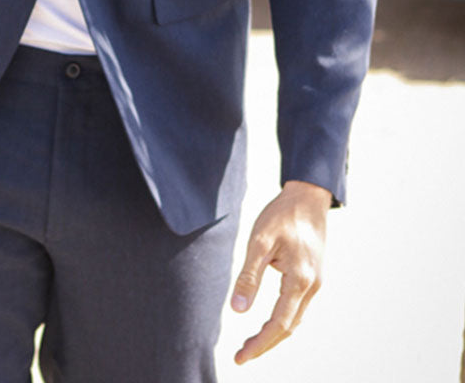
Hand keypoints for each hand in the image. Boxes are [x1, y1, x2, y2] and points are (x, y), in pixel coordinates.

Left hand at [230, 179, 330, 363]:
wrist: (309, 195)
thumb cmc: (282, 214)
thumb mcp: (260, 241)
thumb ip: (249, 276)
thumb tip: (237, 310)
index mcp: (299, 279)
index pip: (278, 323)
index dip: (260, 344)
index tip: (241, 358)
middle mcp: (312, 286)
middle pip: (289, 327)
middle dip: (265, 344)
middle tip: (242, 355)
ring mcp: (316, 282)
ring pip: (295, 319)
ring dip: (274, 334)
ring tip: (250, 343)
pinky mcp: (314, 276)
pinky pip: (298, 308)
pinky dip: (283, 320)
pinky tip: (268, 321)